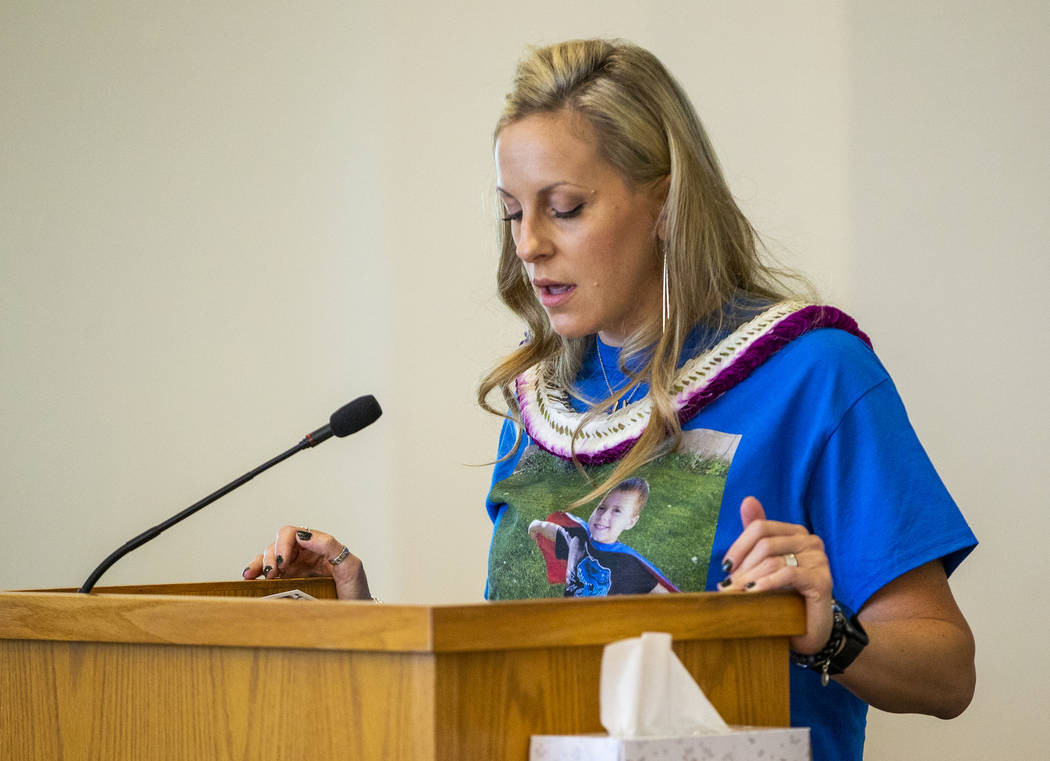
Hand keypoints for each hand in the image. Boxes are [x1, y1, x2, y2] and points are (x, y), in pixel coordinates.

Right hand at [241, 526, 370, 600]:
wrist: (356, 618)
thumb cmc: (356, 592)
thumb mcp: (351, 566)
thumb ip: (330, 546)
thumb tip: (305, 536)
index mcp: (319, 546)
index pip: (294, 534)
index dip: (283, 544)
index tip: (283, 563)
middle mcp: (305, 555)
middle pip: (277, 544)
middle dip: (270, 555)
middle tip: (272, 574)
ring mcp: (296, 569)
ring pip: (270, 557)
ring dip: (259, 563)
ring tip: (252, 575)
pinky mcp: (289, 584)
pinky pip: (269, 573)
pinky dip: (257, 572)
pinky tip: (250, 578)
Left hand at [716, 497, 833, 654]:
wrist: (807, 630)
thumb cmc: (784, 596)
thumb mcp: (766, 564)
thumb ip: (756, 535)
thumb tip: (747, 500)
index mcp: (796, 533)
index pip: (760, 528)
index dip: (738, 546)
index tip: (726, 567)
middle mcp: (811, 541)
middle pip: (765, 543)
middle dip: (742, 566)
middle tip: (728, 586)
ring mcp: (819, 560)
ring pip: (773, 560)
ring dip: (749, 578)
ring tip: (735, 593)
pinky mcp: (822, 580)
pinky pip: (787, 574)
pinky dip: (766, 583)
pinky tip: (754, 593)